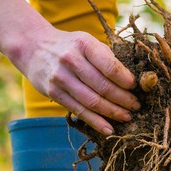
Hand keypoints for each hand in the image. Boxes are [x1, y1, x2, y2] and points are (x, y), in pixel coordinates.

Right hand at [13, 25, 139, 135]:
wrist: (33, 47)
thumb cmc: (69, 46)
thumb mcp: (87, 42)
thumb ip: (106, 57)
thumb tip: (131, 80)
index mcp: (84, 44)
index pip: (109, 66)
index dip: (125, 80)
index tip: (136, 88)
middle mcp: (71, 60)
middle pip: (102, 86)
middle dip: (123, 99)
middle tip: (136, 106)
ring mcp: (61, 78)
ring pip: (92, 101)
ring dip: (112, 112)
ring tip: (127, 117)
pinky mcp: (54, 93)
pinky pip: (79, 111)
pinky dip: (96, 122)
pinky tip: (109, 129)